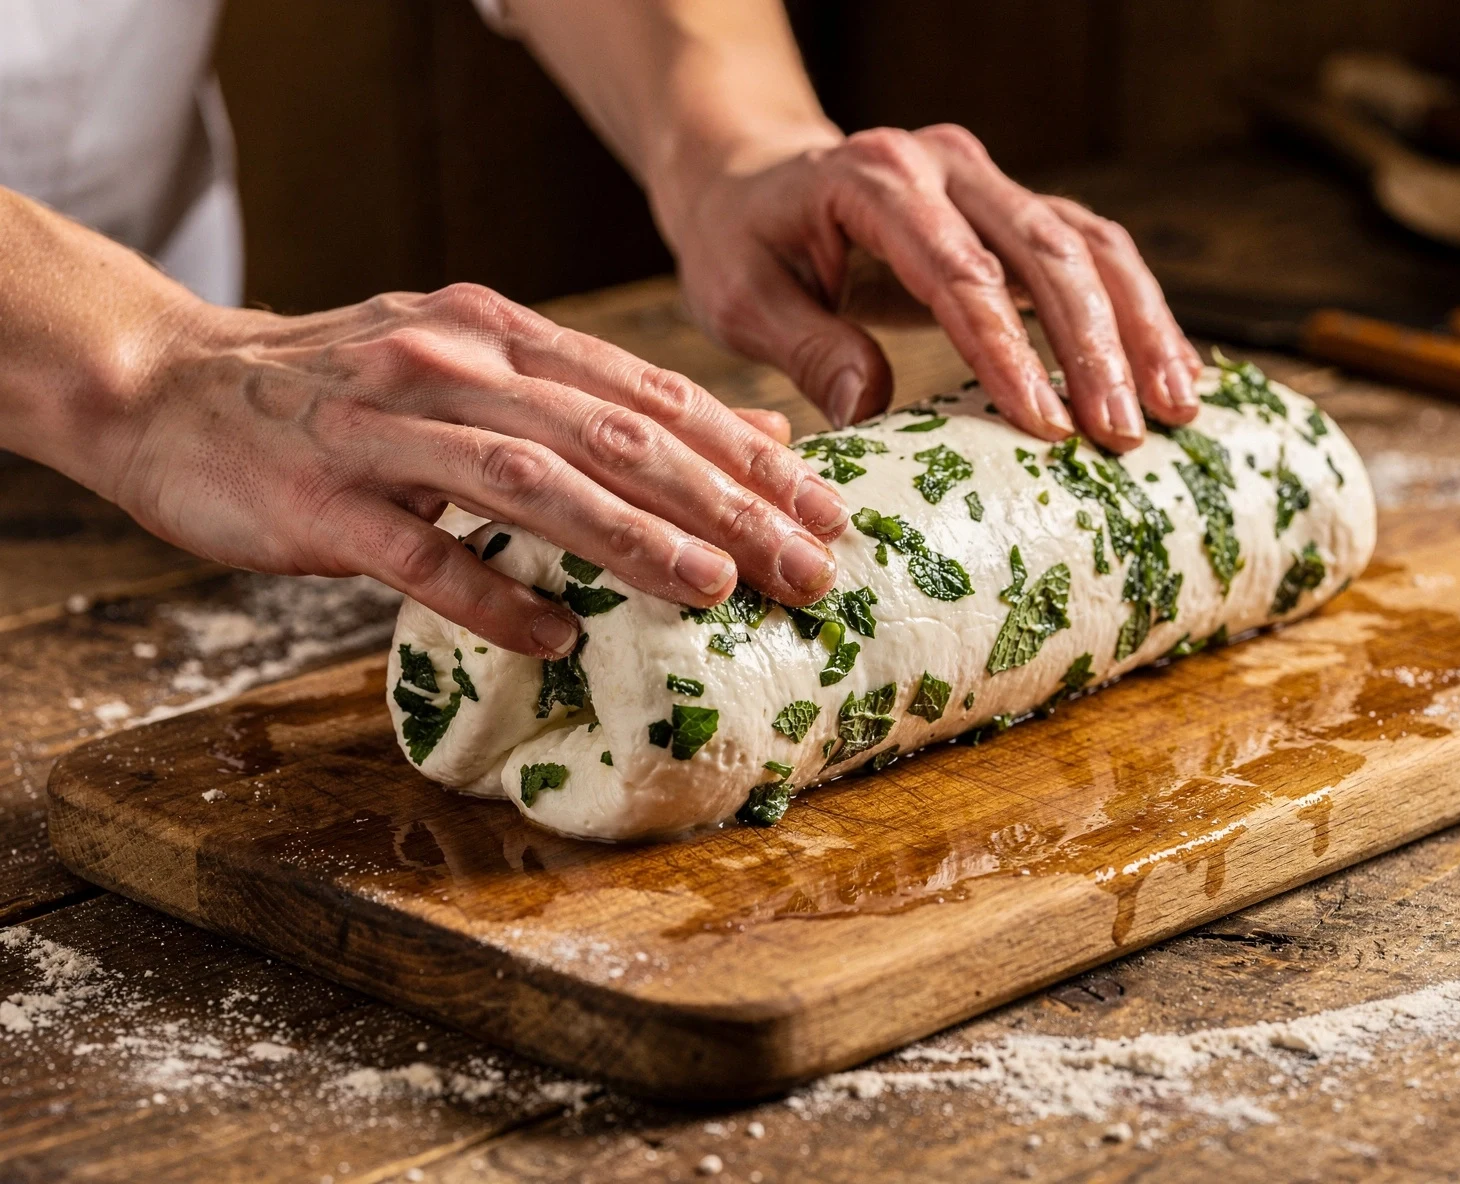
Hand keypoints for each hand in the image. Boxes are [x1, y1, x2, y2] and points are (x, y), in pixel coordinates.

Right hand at [97, 284, 849, 657]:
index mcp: (503, 332)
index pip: (652, 395)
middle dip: (722, 504)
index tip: (825, 512)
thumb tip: (750, 435)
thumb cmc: (348, 390)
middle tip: (803, 567)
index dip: (749, 455)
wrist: (169, 386)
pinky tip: (559, 636)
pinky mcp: (321, 500)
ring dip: (630, 539)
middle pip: (613, 435)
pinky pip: (417, 552)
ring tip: (713, 592)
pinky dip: (492, 594)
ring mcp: (384, 429)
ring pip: (528, 481)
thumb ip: (606, 400)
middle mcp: (454, 363)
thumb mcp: (481, 366)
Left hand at [653, 123, 1203, 451]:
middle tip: (1125, 432)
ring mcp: (990, 183)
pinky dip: (1136, 312)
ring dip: (1139, 327)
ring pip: (1090, 244)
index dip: (1008, 349)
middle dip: (1095, 346)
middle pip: (1047, 248)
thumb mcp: (742, 297)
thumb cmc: (743, 243)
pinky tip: (1174, 373)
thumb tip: (873, 406)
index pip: (960, 270)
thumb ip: (807, 346)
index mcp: (878, 179)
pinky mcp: (1015, 211)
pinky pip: (1093, 252)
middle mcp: (948, 165)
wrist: (753, 183)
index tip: (1046, 424)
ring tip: (1176, 409)